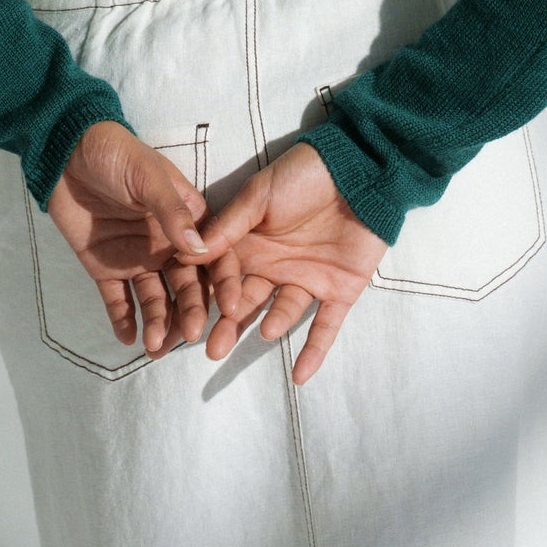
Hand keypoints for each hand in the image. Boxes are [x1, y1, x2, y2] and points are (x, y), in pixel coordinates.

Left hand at [47, 120, 238, 358]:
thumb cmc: (116, 154)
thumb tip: (199, 248)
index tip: (230, 308)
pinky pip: (117, 300)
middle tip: (191, 335)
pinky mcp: (107, 268)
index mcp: (187, 219)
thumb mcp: (148, 176)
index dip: (224, 281)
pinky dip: (123, 319)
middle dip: (192, 310)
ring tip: (156, 345)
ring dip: (159, 322)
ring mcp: (138, 258)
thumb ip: (172, 211)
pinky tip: (128, 338)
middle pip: (187, 284)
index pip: (213, 255)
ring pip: (155, 298)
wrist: (66, 153)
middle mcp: (167, 244)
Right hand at [195, 141, 387, 384]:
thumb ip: (228, 226)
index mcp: (252, 242)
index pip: (226, 276)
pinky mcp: (340, 290)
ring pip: (283, 312)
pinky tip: (300, 377)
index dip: (215, 293)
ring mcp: (307, 279)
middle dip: (229, 325)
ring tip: (264, 331)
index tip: (200, 311)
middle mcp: (275, 265)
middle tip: (213, 348)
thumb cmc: (303, 175)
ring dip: (272, 324)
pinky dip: (314, 351)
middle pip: (247, 301)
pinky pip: (325, 326)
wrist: (359, 169)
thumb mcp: (259, 195)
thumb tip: (187, 252)